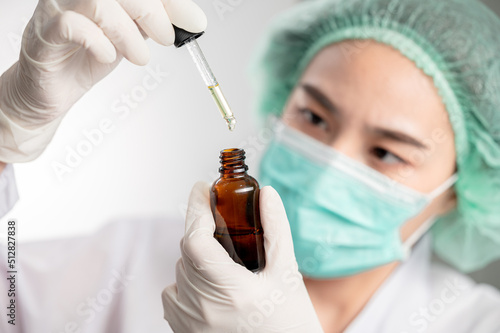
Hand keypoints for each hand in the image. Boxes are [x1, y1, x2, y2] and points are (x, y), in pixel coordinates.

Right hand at [0, 0, 205, 161]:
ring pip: (96, 2)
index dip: (170, 1)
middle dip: (152, 12)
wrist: (54, 90)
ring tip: (139, 56)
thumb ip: (154, 22)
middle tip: (166, 38)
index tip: (194, 21)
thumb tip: (191, 19)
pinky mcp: (44, 35)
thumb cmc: (88, 57)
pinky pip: (70, 26)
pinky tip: (109, 56)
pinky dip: (98, 42)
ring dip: (127, 32)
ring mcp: (56, 9)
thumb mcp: (132, 36)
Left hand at [162, 182, 323, 332]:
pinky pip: (174, 294)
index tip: (202, 188)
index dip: (196, 209)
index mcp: (231, 292)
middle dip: (202, 230)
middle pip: (187, 252)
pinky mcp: (182, 332)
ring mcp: (189, 323)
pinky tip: (212, 286)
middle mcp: (202, 309)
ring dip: (197, 256)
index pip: (196, 240)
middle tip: (222, 221)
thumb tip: (267, 194)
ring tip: (225, 262)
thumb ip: (276, 230)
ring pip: (180, 271)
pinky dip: (188, 281)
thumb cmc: (289, 322)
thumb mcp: (287, 274)